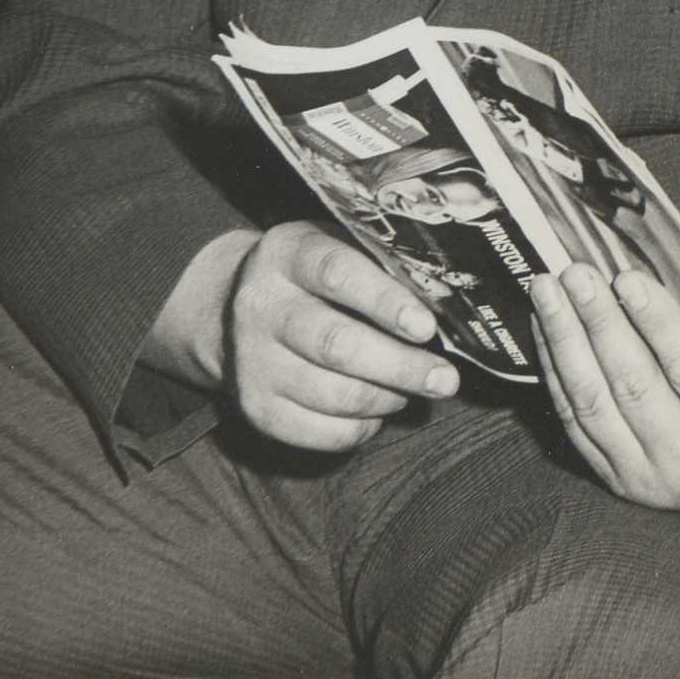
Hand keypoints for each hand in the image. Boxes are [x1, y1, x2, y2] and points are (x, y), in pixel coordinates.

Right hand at [149, 221, 459, 452]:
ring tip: (417, 388)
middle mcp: (261, 306)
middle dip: (400, 366)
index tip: (426, 328)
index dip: (385, 302)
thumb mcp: (340, 246)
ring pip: (329, 393)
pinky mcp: (253, 407)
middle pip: (335, 344)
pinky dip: (359, 428)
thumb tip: (448, 306)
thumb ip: (385, 267)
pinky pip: (315, 432)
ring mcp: (251, 361)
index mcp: (289, 254)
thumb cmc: (315, 274)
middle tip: (445, 379)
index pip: (338, 274)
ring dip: (385, 398)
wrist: (232, 307)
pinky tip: (380, 410)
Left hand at [529, 262, 679, 513]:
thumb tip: (662, 281)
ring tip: (549, 291)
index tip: (626, 277)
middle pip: (634, 385)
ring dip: (566, 341)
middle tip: (576, 272)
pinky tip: (550, 330)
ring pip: (594, 405)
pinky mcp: (621, 483)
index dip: (657, 321)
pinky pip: (577, 423)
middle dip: (599, 321)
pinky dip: (557, 372)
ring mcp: (652, 483)